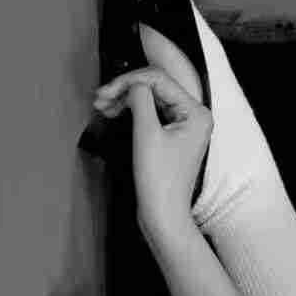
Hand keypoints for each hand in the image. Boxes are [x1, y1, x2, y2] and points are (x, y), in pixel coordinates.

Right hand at [92, 67, 210, 240]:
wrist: (163, 215)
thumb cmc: (159, 180)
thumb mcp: (147, 133)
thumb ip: (140, 99)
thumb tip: (132, 84)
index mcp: (196, 112)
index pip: (158, 80)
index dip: (128, 81)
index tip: (103, 93)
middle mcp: (195, 116)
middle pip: (155, 87)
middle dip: (125, 90)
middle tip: (99, 99)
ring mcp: (184, 126)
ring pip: (150, 99)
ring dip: (124, 99)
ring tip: (102, 106)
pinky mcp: (173, 135)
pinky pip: (151, 113)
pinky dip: (131, 111)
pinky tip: (112, 112)